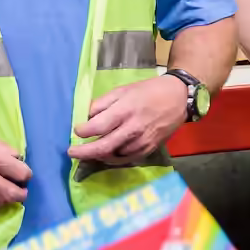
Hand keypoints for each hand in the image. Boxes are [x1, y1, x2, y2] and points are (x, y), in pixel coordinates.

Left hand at [69, 75, 190, 165]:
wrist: (178, 98)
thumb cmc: (148, 91)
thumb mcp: (123, 90)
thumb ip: (103, 103)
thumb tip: (87, 116)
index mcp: (125, 110)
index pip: (98, 126)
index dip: (83, 131)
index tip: (77, 130)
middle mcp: (133, 128)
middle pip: (103, 147)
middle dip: (84, 152)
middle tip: (71, 152)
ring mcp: (142, 141)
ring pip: (114, 156)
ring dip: (99, 156)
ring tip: (90, 152)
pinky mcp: (149, 149)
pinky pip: (127, 159)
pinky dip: (114, 159)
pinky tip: (107, 154)